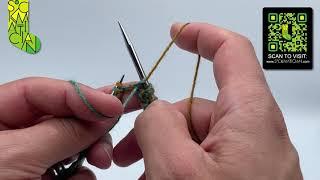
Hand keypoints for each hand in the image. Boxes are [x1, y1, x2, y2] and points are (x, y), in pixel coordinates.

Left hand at [0, 77, 135, 179]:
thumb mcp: (17, 157)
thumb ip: (61, 132)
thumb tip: (101, 114)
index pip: (41, 92)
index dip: (79, 94)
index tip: (112, 104)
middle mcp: (14, 135)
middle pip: (63, 116)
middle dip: (89, 128)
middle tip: (103, 144)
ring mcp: (30, 158)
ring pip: (72, 143)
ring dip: (89, 154)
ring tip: (96, 164)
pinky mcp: (41, 178)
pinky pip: (71, 170)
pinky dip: (81, 176)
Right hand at [113, 23, 302, 179]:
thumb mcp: (177, 169)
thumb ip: (159, 123)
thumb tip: (155, 109)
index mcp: (250, 118)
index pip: (230, 52)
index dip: (202, 35)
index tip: (177, 33)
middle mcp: (254, 134)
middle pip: (198, 107)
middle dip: (157, 126)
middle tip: (125, 154)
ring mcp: (248, 160)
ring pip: (195, 138)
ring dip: (162, 155)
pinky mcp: (242, 178)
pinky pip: (203, 161)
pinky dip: (177, 169)